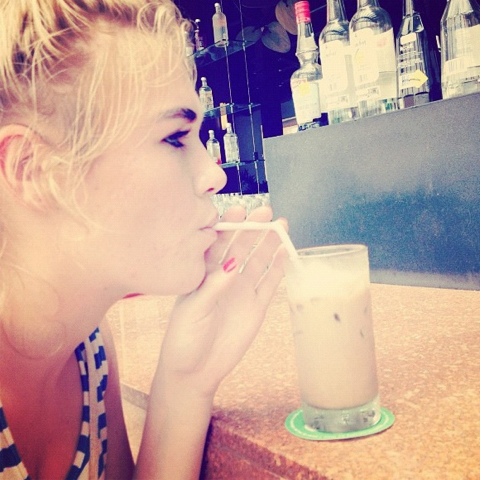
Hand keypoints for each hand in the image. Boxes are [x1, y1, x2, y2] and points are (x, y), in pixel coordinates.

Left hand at [158, 205, 287, 397]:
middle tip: (267, 212)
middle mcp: (224, 277)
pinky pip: (270, 282)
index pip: (218, 242)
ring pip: (259, 260)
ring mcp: (242, 290)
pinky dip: (279, 268)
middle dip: (253, 228)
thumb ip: (214, 286)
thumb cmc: (185, 337)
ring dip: (269, 243)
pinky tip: (286, 252)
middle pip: (242, 246)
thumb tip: (233, 263)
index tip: (239, 210)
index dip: (229, 225)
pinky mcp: (256, 306)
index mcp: (204, 273)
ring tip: (282, 225)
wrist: (196, 370)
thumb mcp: (194, 309)